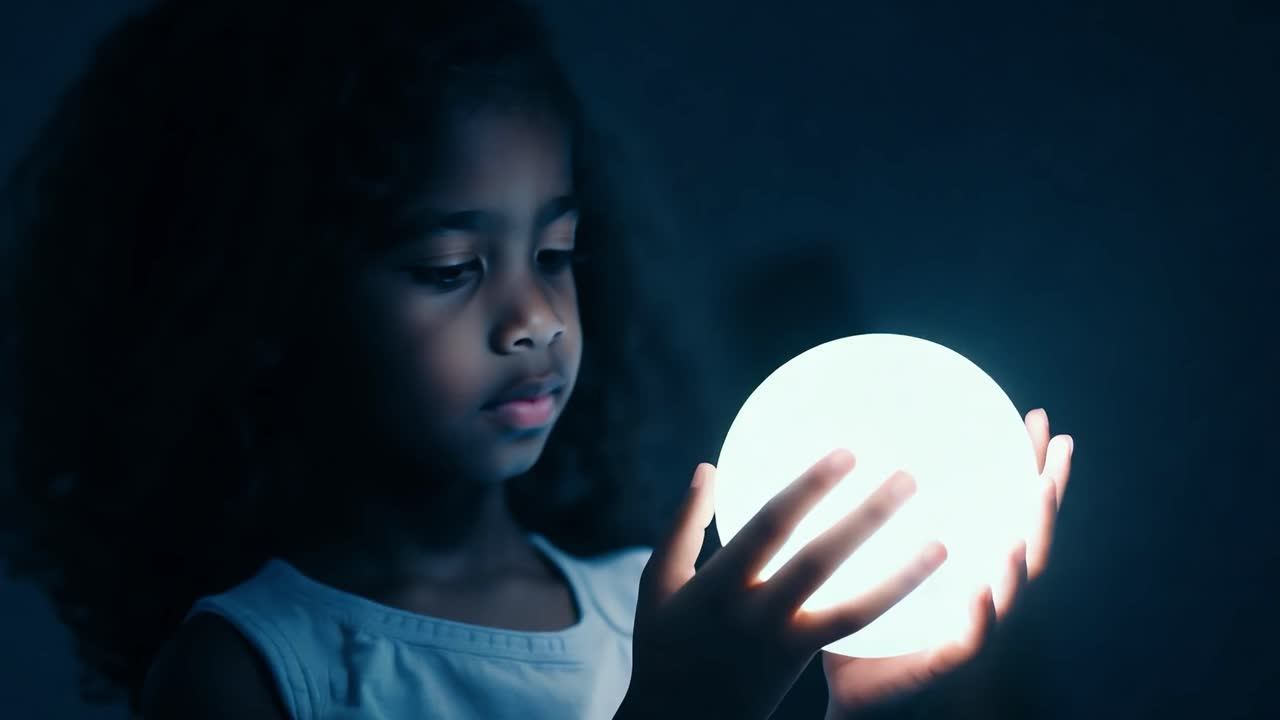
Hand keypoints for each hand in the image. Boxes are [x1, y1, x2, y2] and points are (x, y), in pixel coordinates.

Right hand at [616, 450, 947, 719]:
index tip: (847, 453)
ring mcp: (783, 644)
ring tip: (942, 543)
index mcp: (717, 586)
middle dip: (866, 518)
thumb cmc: (663, 640)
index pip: (770, 528)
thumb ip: (683, 524)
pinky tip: (919, 584)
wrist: (677, 717)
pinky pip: (853, 632)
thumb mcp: (657, 581)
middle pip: (821, 562)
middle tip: (908, 478)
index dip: (810, 489)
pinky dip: (888, 605)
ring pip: (854, 610)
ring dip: (901, 576)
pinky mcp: (800, 664)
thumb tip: (707, 467)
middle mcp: (755, 615)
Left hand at [821, 408, 1073, 717]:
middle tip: (1056, 446)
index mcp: (962, 562)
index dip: (1023, 466)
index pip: (1002, 507)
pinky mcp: (945, 665)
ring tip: (1036, 503)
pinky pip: (972, 639)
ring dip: (1028, 542)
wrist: (841, 692)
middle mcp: (978, 590)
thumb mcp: (850, 557)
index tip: (1033, 417)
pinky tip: (983, 587)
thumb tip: (825, 441)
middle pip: (1026, 536)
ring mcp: (970, 627)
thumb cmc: (848, 619)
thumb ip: (848, 512)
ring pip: (1014, 585)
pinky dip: (983, 613)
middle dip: (1046, 493)